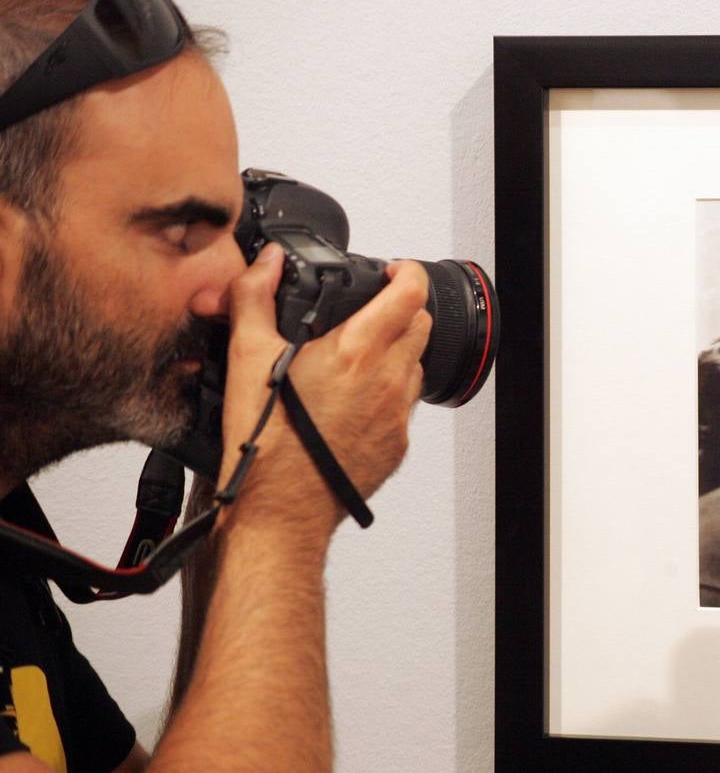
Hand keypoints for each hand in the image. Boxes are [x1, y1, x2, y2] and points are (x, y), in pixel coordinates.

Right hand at [219, 247, 430, 535]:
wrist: (281, 508)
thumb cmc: (266, 444)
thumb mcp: (246, 356)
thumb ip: (255, 297)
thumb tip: (266, 264)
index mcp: (357, 351)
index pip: (410, 293)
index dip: (407, 272)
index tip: (396, 271)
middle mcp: (387, 380)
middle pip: (421, 325)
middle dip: (404, 309)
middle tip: (375, 311)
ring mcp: (397, 414)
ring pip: (416, 365)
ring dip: (398, 352)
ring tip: (359, 358)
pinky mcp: (398, 444)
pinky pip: (405, 406)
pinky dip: (389, 393)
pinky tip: (355, 400)